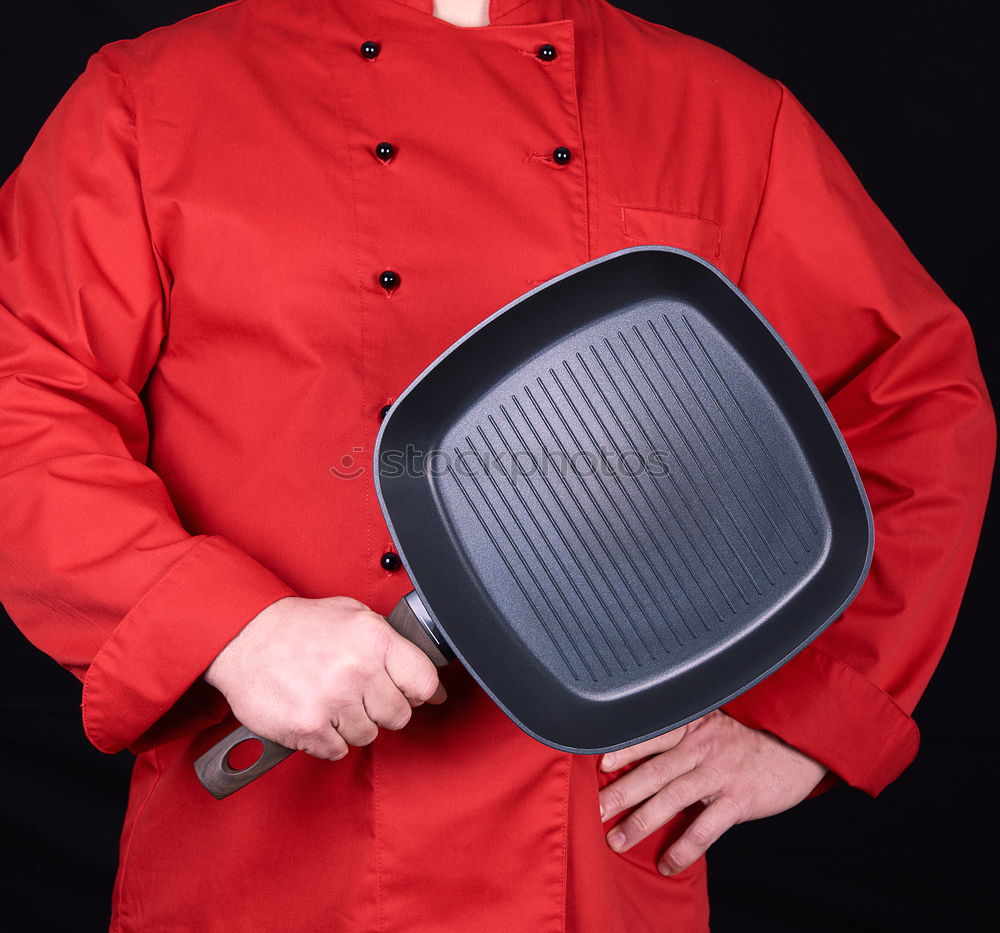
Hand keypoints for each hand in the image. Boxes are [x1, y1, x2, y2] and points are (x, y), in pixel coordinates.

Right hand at [204, 596, 444, 759]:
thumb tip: (431, 684)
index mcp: (374, 638)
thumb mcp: (353, 614)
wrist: (243, 637)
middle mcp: (357, 669)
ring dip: (352, 724)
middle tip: (359, 694)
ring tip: (331, 699)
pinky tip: (315, 714)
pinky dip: (327, 739)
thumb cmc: (300, 627)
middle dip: (383, 708)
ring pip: (368, 735)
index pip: (424, 681)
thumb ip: (392, 644)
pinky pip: (337, 750)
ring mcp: (332, 701)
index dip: (419, 691)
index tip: (410, 693)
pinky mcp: (308, 727)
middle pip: (399, 715)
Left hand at [598, 710, 826, 874]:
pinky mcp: (739, 799)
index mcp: (691, 726)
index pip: (650, 736)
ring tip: (617, 841)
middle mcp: (701, 746)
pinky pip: (705, 827)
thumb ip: (681, 739)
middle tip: (593, 810)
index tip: (597, 763)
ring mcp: (719, 772)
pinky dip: (683, 847)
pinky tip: (667, 863)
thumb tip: (642, 760)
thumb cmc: (747, 737)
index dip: (623, 749)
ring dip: (641, 821)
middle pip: (652, 770)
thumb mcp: (712, 725)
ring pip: (672, 797)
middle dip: (620, 792)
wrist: (797, 745)